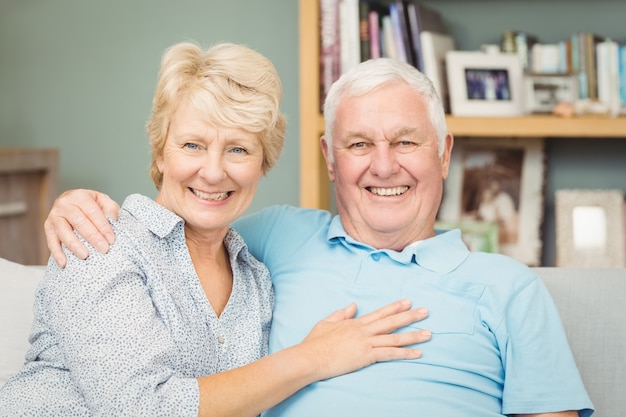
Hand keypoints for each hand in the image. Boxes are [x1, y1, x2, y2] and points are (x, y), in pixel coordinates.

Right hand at [44, 189, 119, 267]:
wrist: (72, 201)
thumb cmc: (91, 204)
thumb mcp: (103, 201)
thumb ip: (110, 209)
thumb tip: (112, 221)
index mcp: (80, 196)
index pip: (92, 212)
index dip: (102, 226)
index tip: (111, 239)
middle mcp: (65, 204)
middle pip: (79, 221)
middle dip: (92, 237)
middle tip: (103, 249)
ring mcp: (54, 215)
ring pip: (63, 231)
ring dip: (74, 245)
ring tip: (85, 256)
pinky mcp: (48, 227)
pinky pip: (51, 240)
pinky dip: (57, 253)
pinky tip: (64, 263)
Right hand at [301, 300, 430, 379]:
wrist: (311, 357)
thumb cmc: (316, 342)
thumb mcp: (327, 322)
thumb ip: (341, 313)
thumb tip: (353, 305)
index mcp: (355, 322)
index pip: (380, 313)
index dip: (395, 307)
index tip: (408, 302)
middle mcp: (364, 330)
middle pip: (391, 321)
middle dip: (410, 316)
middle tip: (426, 311)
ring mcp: (366, 342)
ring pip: (395, 337)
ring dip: (413, 335)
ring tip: (428, 333)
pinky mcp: (366, 355)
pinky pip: (390, 353)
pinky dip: (405, 353)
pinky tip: (417, 353)